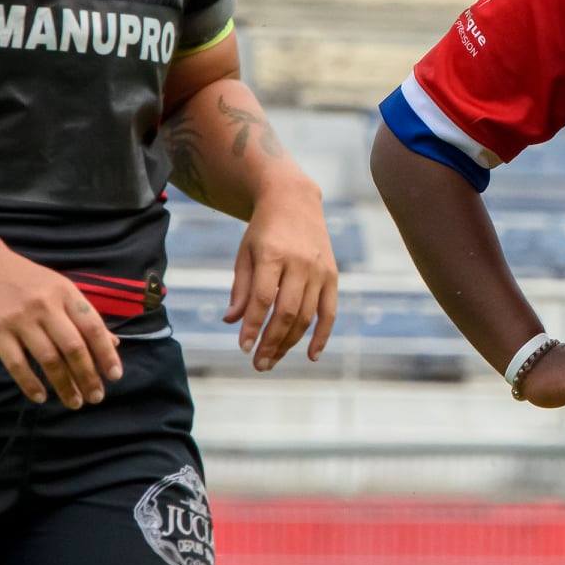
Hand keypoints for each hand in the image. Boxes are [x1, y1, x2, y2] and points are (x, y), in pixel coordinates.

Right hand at [0, 246, 121, 409]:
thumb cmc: (26, 279)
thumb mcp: (60, 288)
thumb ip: (84, 315)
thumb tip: (113, 343)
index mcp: (67, 293)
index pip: (94, 328)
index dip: (106, 354)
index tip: (115, 376)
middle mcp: (47, 306)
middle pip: (73, 347)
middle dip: (88, 375)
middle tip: (96, 397)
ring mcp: (21, 319)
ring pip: (48, 359)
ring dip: (64, 384)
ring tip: (74, 402)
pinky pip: (16, 363)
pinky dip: (29, 383)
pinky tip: (41, 397)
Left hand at [225, 180, 337, 370]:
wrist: (295, 200)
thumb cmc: (264, 230)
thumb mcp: (245, 253)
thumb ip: (241, 288)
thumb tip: (232, 322)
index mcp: (274, 255)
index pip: (264, 299)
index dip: (253, 326)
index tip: (243, 348)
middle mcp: (300, 263)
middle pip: (287, 312)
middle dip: (271, 342)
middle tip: (258, 364)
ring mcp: (320, 270)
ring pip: (307, 316)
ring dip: (290, 343)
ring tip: (272, 360)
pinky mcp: (332, 275)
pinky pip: (330, 311)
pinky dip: (323, 335)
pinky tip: (312, 355)